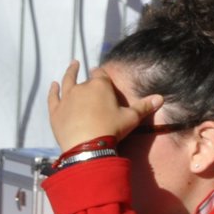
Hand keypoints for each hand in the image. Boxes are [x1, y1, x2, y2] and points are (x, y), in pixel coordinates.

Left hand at [47, 61, 161, 149]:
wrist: (87, 147)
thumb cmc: (112, 129)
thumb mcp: (131, 118)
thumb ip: (144, 106)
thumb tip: (160, 98)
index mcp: (101, 86)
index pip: (101, 74)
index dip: (102, 74)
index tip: (102, 74)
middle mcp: (82, 87)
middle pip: (85, 79)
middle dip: (88, 78)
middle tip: (88, 74)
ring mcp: (67, 98)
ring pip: (67, 82)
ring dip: (69, 73)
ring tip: (72, 66)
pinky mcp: (56, 111)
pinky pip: (53, 97)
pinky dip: (53, 90)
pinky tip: (53, 85)